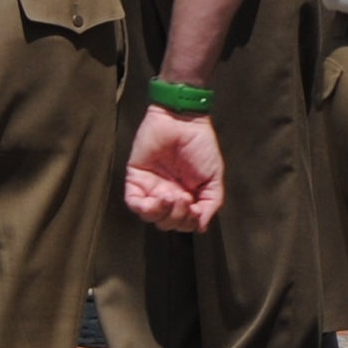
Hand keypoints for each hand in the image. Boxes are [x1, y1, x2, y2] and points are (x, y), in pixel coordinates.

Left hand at [125, 105, 226, 232]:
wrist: (182, 121)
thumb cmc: (200, 143)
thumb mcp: (214, 177)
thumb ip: (211, 203)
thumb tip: (202, 226)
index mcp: (187, 196)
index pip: (184, 223)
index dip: (189, 223)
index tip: (195, 209)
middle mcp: (169, 194)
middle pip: (167, 223)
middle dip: (178, 217)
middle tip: (184, 199)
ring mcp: (151, 188)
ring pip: (150, 217)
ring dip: (163, 213)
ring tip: (171, 196)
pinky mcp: (136, 179)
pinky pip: (133, 203)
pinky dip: (145, 208)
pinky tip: (158, 198)